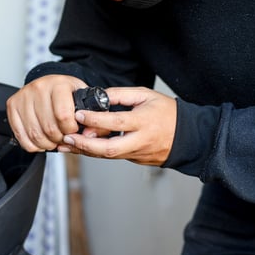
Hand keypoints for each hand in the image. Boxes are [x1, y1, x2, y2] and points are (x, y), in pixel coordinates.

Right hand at [6, 74, 87, 151]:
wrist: (50, 84)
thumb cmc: (68, 93)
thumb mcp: (85, 98)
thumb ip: (93, 115)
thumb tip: (90, 133)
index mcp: (59, 84)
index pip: (63, 116)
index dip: (70, 130)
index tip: (73, 129)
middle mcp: (39, 87)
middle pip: (49, 128)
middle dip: (59, 139)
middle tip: (63, 137)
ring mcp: (23, 96)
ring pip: (34, 134)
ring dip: (46, 144)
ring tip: (53, 139)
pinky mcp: (12, 105)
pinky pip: (20, 135)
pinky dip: (32, 144)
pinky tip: (41, 139)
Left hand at [59, 87, 176, 165]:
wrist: (188, 137)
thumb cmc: (167, 113)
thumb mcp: (147, 95)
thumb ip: (122, 94)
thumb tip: (100, 96)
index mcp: (144, 122)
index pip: (116, 122)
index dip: (95, 120)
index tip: (79, 114)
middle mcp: (140, 140)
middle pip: (109, 149)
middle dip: (85, 145)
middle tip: (67, 138)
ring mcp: (137, 153)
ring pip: (108, 156)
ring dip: (85, 151)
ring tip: (66, 144)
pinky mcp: (135, 160)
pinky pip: (112, 157)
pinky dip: (95, 153)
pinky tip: (80, 148)